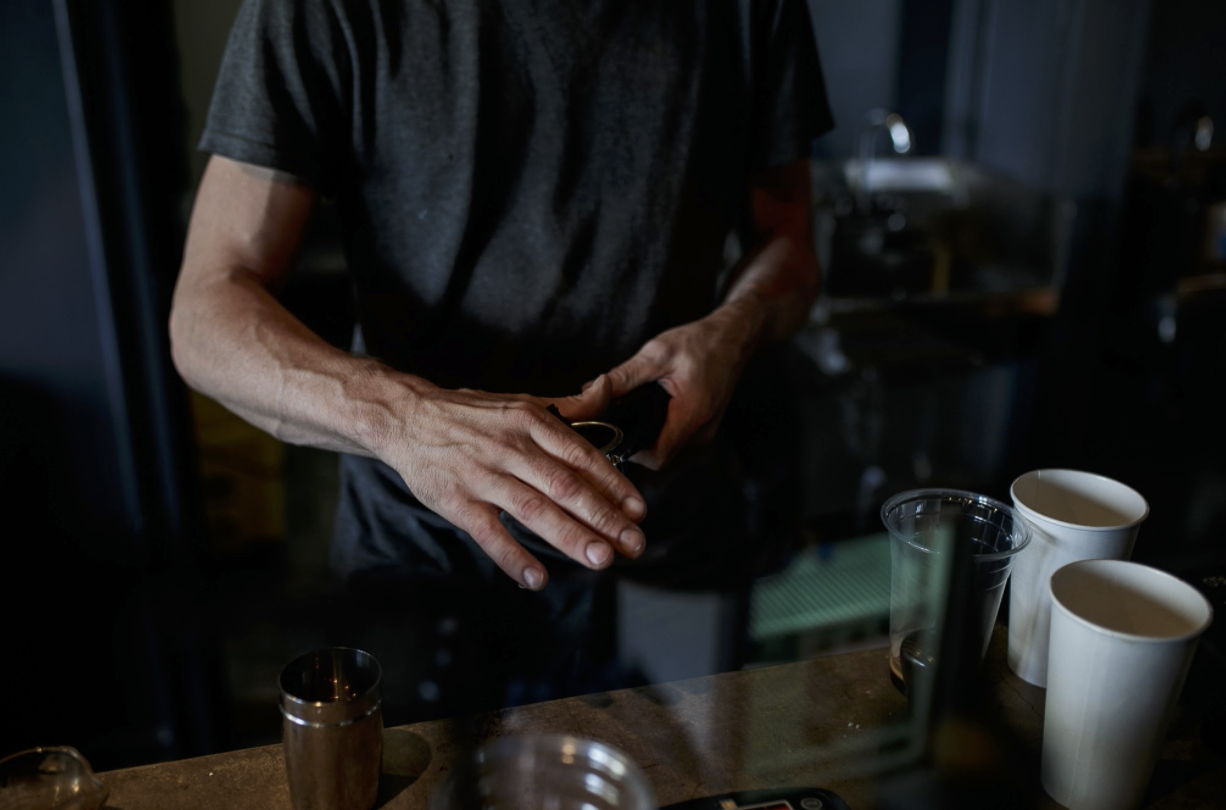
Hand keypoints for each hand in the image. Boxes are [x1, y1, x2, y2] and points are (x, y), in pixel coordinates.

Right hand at [374, 374, 646, 589]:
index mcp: (530, 421)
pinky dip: (512, 556)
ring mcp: (482, 476)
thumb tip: (606, 390)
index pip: (580, 455)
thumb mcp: (519, 400)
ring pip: (532, 509)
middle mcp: (509, 448)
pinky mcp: (455, 501)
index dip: (612, 484)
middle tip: (633, 543)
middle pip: (564, 485)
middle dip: (602, 516)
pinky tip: (537, 578)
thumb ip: (566, 405)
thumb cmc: (469, 413)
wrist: (406, 417)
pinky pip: (488, 533)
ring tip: (600, 559)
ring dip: (569, 536)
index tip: (638, 510)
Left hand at [604, 301, 764, 468]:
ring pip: (669, 448)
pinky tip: (653, 408)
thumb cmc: (699, 342)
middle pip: (660, 455)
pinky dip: (662, 428)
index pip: (657, 456)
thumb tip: (590, 390)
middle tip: (617, 419)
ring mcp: (706, 432)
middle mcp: (702, 431)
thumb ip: (624, 376)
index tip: (614, 432)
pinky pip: (678, 438)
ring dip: (649, 434)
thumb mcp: (657, 353)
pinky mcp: (705, 427)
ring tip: (635, 410)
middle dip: (636, 442)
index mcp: (692, 414)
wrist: (734, 337)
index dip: (632, 450)